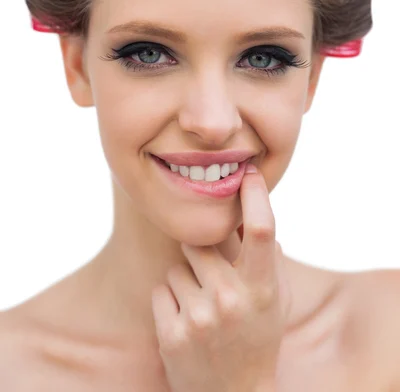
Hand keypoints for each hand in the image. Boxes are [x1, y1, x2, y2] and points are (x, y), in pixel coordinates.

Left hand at [150, 165, 291, 391]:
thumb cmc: (258, 339)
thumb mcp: (275, 300)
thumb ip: (269, 259)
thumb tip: (252, 215)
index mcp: (262, 288)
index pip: (262, 230)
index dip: (255, 195)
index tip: (249, 173)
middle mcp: (232, 300)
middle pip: (200, 242)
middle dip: (203, 253)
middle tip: (213, 278)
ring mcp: (200, 318)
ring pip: (177, 266)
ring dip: (186, 280)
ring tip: (202, 308)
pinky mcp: (172, 334)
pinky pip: (161, 289)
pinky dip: (171, 300)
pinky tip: (187, 322)